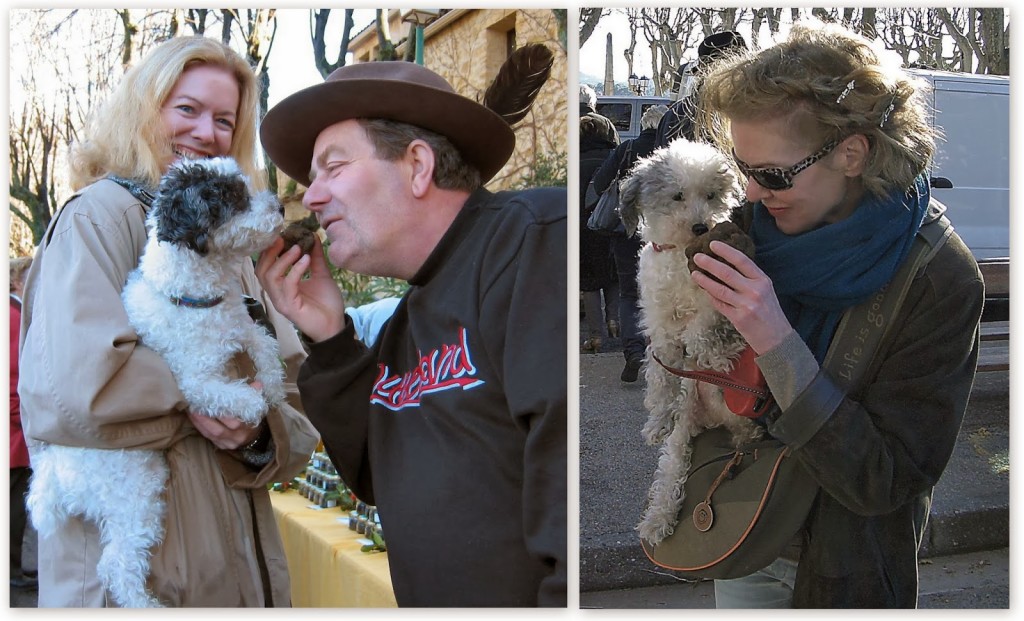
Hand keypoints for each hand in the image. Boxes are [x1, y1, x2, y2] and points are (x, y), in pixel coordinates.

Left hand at [187, 382, 264, 449]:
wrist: (255, 438)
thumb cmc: (253, 418)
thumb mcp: (256, 407)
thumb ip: (254, 396)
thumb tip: (257, 384)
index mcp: (247, 427)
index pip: (232, 421)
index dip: (219, 412)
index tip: (208, 400)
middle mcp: (237, 437)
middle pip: (218, 430)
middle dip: (203, 418)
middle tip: (193, 405)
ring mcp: (228, 443)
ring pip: (211, 435)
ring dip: (199, 423)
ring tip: (191, 411)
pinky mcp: (221, 446)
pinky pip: (208, 437)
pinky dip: (200, 427)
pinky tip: (194, 418)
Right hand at [255, 235, 345, 341]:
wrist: (336, 325)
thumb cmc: (327, 303)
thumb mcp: (321, 274)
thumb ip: (316, 257)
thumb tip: (313, 236)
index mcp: (281, 285)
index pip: (265, 265)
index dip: (269, 250)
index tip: (281, 234)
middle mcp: (277, 293)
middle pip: (261, 270)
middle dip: (269, 252)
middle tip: (283, 238)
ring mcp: (281, 301)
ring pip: (269, 277)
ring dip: (282, 260)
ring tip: (297, 248)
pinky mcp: (289, 307)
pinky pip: (287, 285)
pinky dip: (295, 270)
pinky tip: (306, 260)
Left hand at [690, 240, 792, 354]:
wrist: (777, 338)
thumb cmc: (770, 313)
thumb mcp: (765, 290)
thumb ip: (749, 279)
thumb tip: (726, 265)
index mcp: (762, 280)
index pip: (742, 261)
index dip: (726, 251)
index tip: (713, 244)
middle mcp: (755, 291)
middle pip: (727, 273)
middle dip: (709, 263)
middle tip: (697, 256)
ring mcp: (746, 305)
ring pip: (719, 289)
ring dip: (704, 280)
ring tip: (694, 273)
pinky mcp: (738, 318)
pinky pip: (719, 304)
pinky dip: (710, 296)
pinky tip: (704, 290)